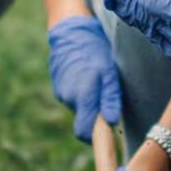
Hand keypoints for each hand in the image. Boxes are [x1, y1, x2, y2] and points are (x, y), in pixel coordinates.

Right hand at [48, 16, 122, 142]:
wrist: (70, 32)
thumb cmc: (95, 51)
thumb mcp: (110, 73)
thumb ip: (110, 98)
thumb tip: (112, 122)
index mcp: (83, 97)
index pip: (84, 132)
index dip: (95, 139)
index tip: (108, 137)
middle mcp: (69, 98)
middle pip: (83, 122)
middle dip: (96, 118)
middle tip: (109, 103)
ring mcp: (61, 93)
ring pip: (79, 110)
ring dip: (90, 104)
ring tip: (99, 85)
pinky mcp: (58, 87)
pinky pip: (73, 99)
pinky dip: (82, 95)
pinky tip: (88, 79)